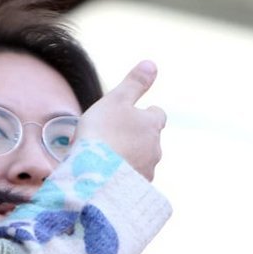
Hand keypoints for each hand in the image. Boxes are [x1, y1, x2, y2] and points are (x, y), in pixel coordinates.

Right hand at [76, 61, 165, 180]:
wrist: (95, 175)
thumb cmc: (103, 133)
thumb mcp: (116, 100)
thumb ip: (135, 83)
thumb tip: (152, 64)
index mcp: (152, 124)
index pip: (157, 114)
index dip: (145, 113)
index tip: (131, 114)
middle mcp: (155, 148)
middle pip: (149, 139)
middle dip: (135, 137)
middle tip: (112, 137)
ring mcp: (147, 170)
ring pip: (141, 160)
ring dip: (128, 157)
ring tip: (106, 158)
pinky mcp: (136, 190)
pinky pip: (131, 179)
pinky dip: (122, 175)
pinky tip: (106, 175)